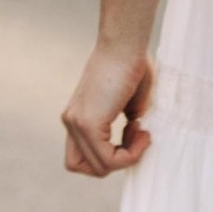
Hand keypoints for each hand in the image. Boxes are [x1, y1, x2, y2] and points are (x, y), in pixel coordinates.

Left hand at [64, 39, 154, 177]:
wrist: (125, 43)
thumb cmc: (132, 61)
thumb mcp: (129, 100)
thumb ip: (127, 120)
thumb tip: (135, 135)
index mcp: (78, 115)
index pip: (83, 155)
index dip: (110, 153)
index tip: (133, 130)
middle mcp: (71, 121)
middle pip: (83, 166)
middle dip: (115, 161)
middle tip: (135, 135)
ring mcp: (76, 124)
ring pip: (98, 167)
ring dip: (127, 158)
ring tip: (141, 131)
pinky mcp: (87, 124)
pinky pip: (108, 160)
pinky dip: (129, 155)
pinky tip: (140, 131)